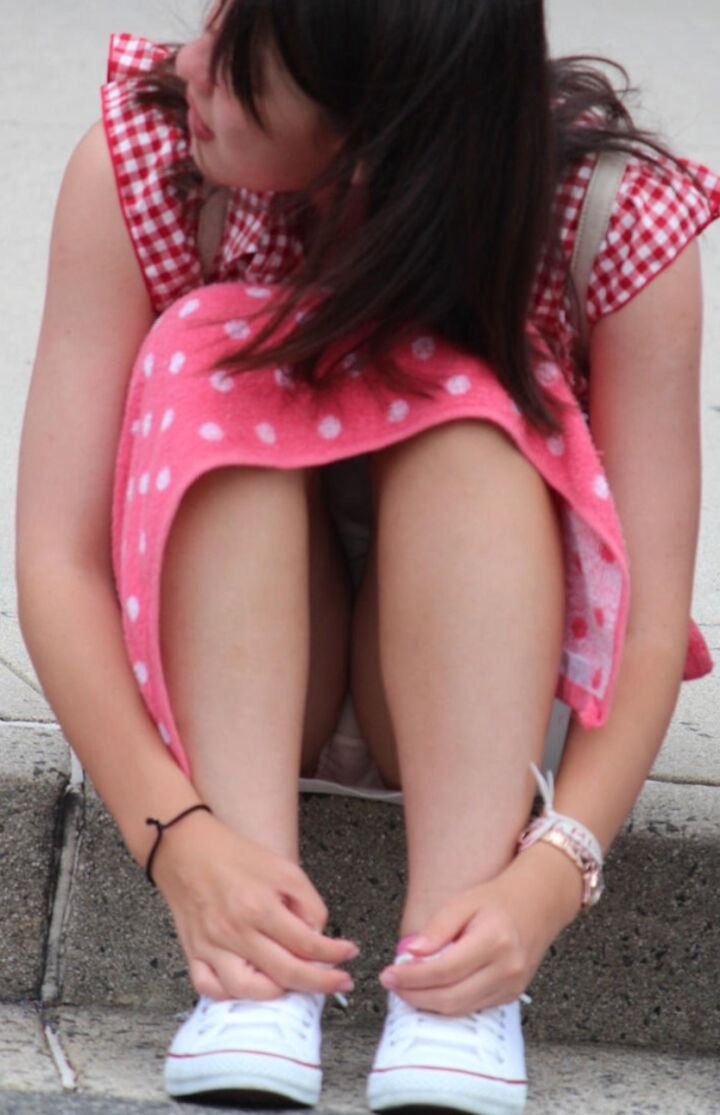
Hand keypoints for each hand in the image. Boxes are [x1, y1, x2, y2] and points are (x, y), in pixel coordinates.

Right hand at [152, 809, 357, 1000]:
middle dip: (321, 983)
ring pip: (249, 991)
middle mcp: (235, 931)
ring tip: (295, 984)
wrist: (185, 847)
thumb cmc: (234, 854)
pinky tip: (252, 986)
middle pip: (286, 973)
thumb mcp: (282, 868)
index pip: (306, 944)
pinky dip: (232, 995)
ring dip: (279, 993)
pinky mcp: (193, 952)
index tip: (349, 954)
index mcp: (260, 906)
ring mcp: (211, 946)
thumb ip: (307, 902)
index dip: (334, 953)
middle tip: (340, 982)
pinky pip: (210, 988)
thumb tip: (318, 935)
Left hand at [379, 844, 582, 1014]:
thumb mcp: (463, 902)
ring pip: (460, 1008)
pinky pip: (473, 1007)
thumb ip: (437, 929)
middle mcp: (506, 968)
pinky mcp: (512, 995)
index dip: (411, 977)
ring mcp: (512, 985)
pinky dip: (448, 1004)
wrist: (537, 903)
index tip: (388, 974)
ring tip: (406, 987)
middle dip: (414, 995)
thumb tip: (410, 952)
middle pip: (451, 997)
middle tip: (391, 984)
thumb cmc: (497, 899)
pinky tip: (430, 991)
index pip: (443, 970)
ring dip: (428, 1004)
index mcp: (493, 940)